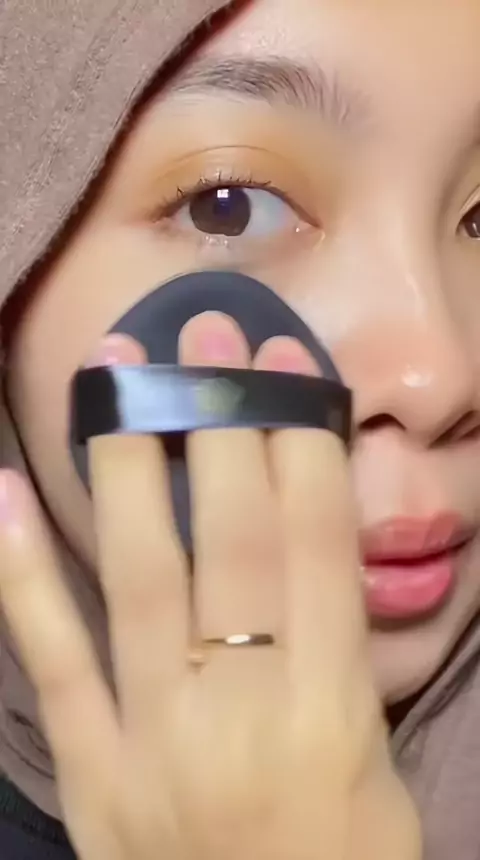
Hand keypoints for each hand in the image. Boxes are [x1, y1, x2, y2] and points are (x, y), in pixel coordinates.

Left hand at [0, 312, 420, 859]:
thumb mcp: (380, 778)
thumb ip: (343, 672)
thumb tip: (314, 571)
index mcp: (329, 715)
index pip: (315, 549)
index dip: (299, 446)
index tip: (282, 367)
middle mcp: (238, 709)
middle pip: (230, 542)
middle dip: (221, 424)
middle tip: (205, 334)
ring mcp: (151, 737)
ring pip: (138, 576)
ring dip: (129, 467)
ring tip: (117, 376)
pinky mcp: (89, 770)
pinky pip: (53, 659)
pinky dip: (23, 574)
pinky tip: (5, 496)